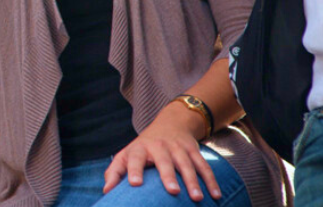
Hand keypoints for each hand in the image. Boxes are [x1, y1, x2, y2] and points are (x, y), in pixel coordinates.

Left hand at [103, 103, 219, 201]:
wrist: (170, 124)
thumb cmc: (143, 148)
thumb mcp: (126, 155)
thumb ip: (115, 172)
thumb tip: (106, 192)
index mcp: (139, 148)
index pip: (135, 158)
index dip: (133, 170)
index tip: (134, 184)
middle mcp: (159, 146)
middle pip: (164, 160)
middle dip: (168, 175)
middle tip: (173, 191)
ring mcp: (178, 147)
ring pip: (187, 164)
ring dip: (193, 181)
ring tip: (197, 198)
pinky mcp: (193, 150)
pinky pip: (203, 166)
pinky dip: (211, 180)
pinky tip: (216, 195)